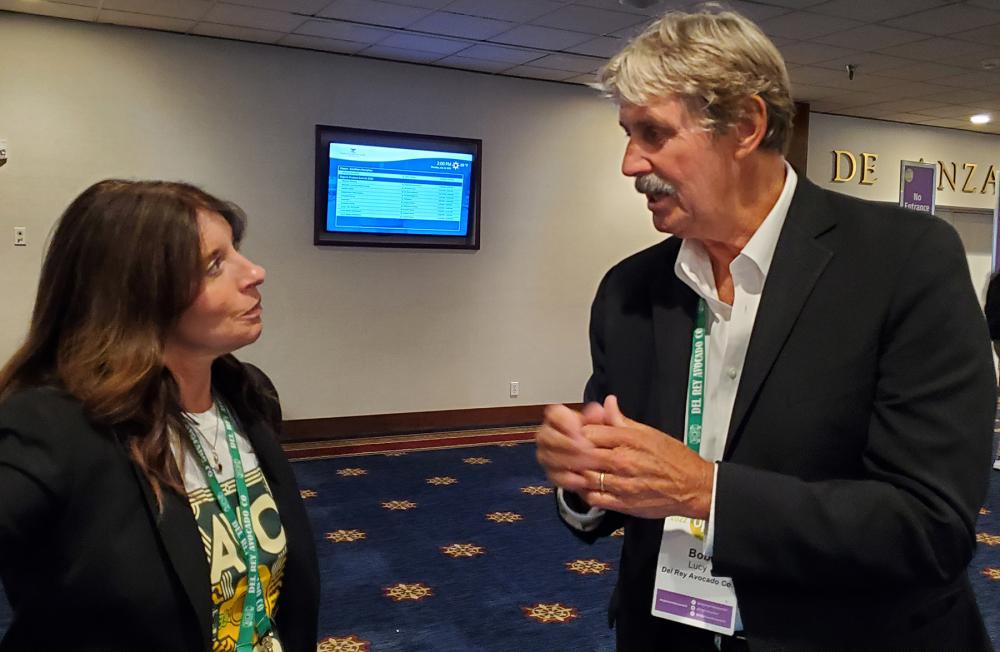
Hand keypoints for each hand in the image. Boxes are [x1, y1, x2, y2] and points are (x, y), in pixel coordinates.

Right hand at [535, 402, 607, 494]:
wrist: (595, 460)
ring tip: (589, 465)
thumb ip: (607, 415)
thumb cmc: (597, 438)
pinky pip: (555, 477)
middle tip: (588, 449)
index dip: (565, 422)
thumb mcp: (606, 425)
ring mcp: (546, 455)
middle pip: (547, 437)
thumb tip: (610, 402)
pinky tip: (585, 480)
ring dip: (570, 462)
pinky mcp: (551, 473)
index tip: (580, 429)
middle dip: (568, 444)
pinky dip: (570, 480)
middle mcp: (548, 435)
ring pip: (549, 458)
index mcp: (558, 418)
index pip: (554, 414)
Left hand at [536, 396, 713, 519]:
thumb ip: (622, 421)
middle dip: (572, 453)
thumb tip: (607, 404)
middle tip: (566, 452)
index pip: (589, 433)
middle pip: (583, 454)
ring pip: (584, 476)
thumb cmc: (673, 458)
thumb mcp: (649, 432)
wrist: (693, 487)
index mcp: (628, 440)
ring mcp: (621, 484)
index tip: (574, 434)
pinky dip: (585, 491)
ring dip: (576, 472)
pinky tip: (585, 485)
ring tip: (574, 468)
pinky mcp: (623, 503)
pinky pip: (594, 497)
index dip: (577, 433)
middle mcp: (623, 461)